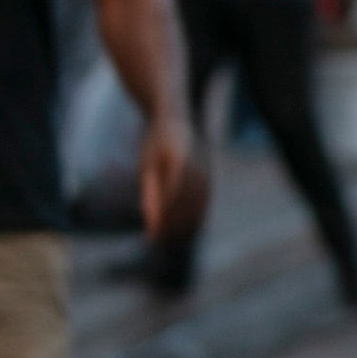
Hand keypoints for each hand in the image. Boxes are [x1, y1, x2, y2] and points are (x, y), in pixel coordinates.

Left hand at [139, 115, 210, 246]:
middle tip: (155, 239)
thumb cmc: (154, 142)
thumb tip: (149, 220)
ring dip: (183, 224)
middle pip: (188, 205)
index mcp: (181, 160)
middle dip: (172, 225)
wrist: (176, 118)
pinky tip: (179, 227)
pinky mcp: (209, 178)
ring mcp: (207, 172)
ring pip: (198, 207)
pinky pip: (203, 203)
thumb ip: (150, 191)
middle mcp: (199, 167)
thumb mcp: (147, 164)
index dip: (163, 218)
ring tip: (165, 237)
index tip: (151, 233)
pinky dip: (192, 217)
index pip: (173, 197)